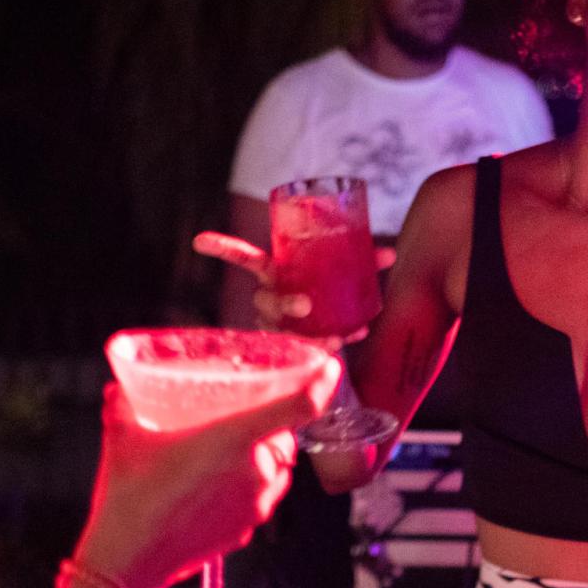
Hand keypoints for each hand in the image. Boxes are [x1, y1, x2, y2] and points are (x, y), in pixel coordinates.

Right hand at [74, 366, 337, 587]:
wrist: (128, 562)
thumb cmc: (129, 495)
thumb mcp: (122, 436)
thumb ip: (124, 406)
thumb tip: (119, 389)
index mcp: (236, 438)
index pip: (300, 406)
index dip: (322, 384)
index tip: (329, 369)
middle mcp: (256, 471)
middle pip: (284, 438)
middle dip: (269, 426)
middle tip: (237, 418)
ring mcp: (255, 506)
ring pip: (275, 471)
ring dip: (260, 459)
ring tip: (222, 454)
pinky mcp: (246, 532)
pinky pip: (259, 500)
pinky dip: (246, 489)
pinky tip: (210, 489)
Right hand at [194, 231, 395, 346]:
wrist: (333, 324)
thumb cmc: (326, 289)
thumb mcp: (340, 271)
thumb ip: (361, 261)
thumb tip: (390, 253)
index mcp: (274, 272)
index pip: (243, 258)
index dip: (222, 248)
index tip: (198, 241)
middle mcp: (270, 298)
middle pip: (264, 300)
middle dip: (282, 302)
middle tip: (304, 303)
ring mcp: (279, 324)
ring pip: (283, 330)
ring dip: (307, 332)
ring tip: (334, 336)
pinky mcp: (293, 343)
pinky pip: (305, 346)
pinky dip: (330, 342)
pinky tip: (346, 339)